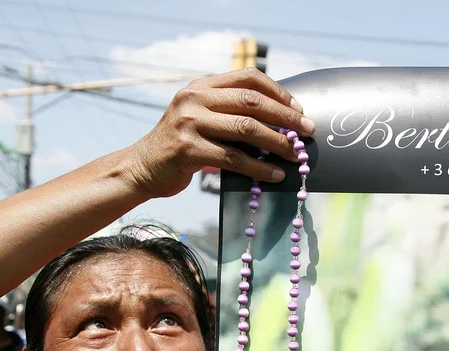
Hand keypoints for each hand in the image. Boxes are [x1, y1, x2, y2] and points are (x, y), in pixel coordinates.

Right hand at [125, 69, 315, 198]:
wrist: (142, 167)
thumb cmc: (180, 147)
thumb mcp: (200, 118)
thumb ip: (229, 113)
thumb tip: (279, 123)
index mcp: (201, 87)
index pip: (248, 77)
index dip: (278, 92)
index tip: (298, 109)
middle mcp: (194, 99)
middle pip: (251, 102)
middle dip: (285, 117)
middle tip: (307, 132)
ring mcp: (190, 123)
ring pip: (246, 130)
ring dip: (277, 144)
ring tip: (296, 156)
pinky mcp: (189, 150)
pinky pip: (234, 159)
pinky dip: (259, 168)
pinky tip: (274, 175)